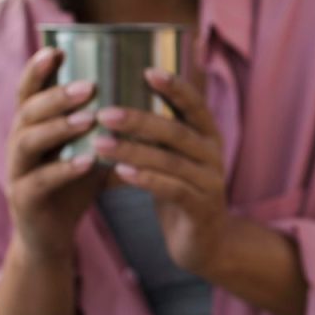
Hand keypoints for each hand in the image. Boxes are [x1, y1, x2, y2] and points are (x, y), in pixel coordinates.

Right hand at [8, 47, 103, 261]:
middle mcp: (19, 143)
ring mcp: (18, 171)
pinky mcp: (25, 199)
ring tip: (89, 118)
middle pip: (28, 111)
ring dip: (59, 127)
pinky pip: (40, 181)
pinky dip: (63, 170)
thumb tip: (150, 97)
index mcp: (33, 127)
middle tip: (89, 87)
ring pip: (28, 141)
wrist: (51, 236)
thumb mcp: (90, 149)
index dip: (38, 70)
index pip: (29, 91)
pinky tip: (87, 162)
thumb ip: (108, 126)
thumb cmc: (74, 186)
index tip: (58, 49)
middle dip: (57, 96)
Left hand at [93, 68, 227, 276]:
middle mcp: (213, 155)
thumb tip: (113, 99)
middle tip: (104, 112)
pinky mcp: (202, 209)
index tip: (147, 71)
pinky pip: (173, 189)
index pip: (195, 105)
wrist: (205, 243)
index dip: (175, 88)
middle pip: (177, 131)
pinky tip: (120, 173)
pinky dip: (147, 179)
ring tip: (100, 142)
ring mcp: (211, 183)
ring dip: (134, 150)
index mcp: (208, 137)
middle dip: (140, 120)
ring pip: (171, 161)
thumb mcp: (172, 158)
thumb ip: (156, 134)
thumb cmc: (179, 192)